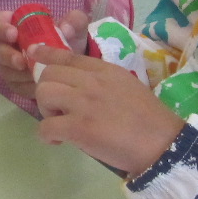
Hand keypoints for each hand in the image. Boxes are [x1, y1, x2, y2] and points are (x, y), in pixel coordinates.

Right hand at [0, 7, 89, 97]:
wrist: (74, 63)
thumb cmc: (69, 37)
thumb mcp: (75, 26)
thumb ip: (74, 21)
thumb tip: (65, 29)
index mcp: (16, 24)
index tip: (14, 34)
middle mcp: (8, 44)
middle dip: (8, 57)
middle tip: (22, 62)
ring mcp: (9, 65)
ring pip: (4, 70)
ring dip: (19, 74)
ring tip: (37, 76)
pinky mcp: (15, 82)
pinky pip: (15, 86)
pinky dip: (27, 87)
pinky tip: (40, 86)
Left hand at [31, 49, 183, 177]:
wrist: (164, 145)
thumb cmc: (150, 121)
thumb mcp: (128, 87)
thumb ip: (103, 83)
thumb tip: (79, 90)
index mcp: (105, 71)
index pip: (68, 56)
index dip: (47, 54)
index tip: (34, 54)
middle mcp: (91, 82)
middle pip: (48, 74)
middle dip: (46, 91)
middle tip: (58, 110)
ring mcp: (84, 103)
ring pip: (43, 93)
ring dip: (45, 110)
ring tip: (59, 124)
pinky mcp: (79, 127)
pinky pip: (46, 126)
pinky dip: (46, 136)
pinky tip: (58, 142)